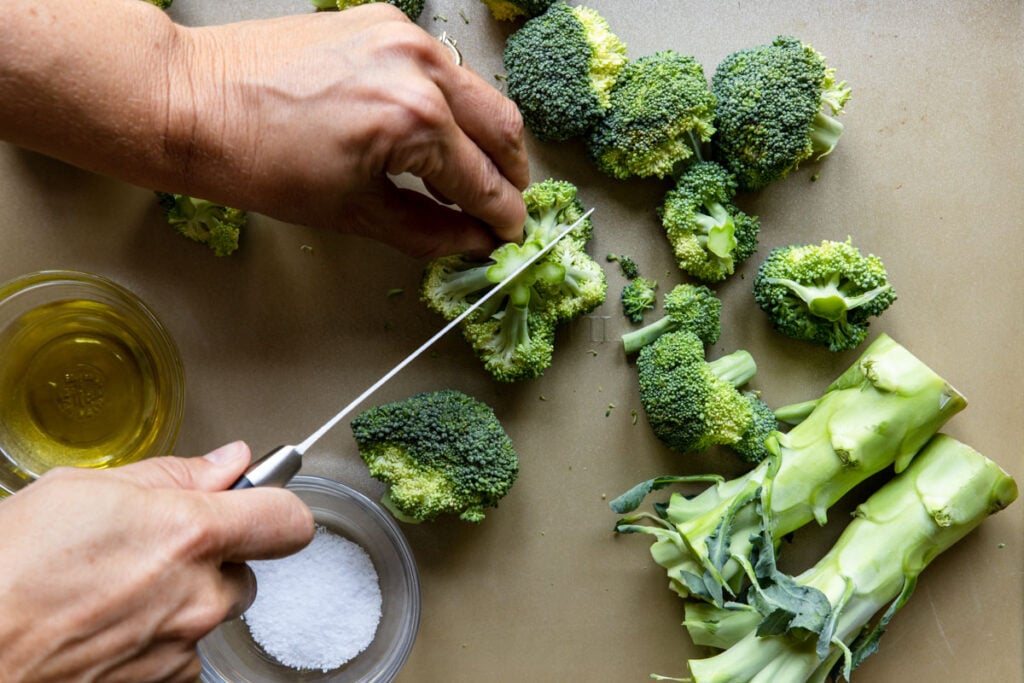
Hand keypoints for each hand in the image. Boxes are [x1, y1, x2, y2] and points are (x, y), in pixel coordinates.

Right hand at [0, 442, 313, 682]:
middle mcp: (198, 597)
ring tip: (116, 592)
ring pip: (212, 614)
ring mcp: (182, 647)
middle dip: (212, 559)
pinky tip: (108, 628)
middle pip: (245, 571)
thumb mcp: (81, 490)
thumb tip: (226, 462)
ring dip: (183, 602)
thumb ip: (173, 475)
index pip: (289, 520)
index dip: (275, 507)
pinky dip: (159, 641)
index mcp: (190, 535)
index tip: (258, 504)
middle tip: (153, 551)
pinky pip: (184, 653)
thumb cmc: (6, 571)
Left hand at [173, 5, 529, 257]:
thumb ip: (427, 231)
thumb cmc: (259, 161)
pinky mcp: (383, 21)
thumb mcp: (353, 213)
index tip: (508, 236)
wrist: (195, 100)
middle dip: (510, 175)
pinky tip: (429, 132)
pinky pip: (441, 67)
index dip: (503, 218)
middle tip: (499, 207)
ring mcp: (403, 36)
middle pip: (503, 128)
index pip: (485, 181)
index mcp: (415, 121)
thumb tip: (471, 242)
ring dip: (483, 138)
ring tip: (463, 176)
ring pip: (479, 93)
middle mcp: (420, 68)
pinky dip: (449, 103)